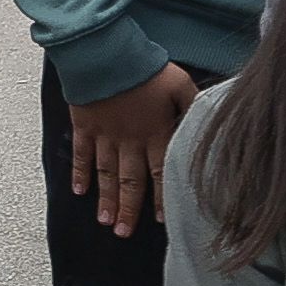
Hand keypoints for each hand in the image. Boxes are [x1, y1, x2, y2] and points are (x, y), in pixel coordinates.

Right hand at [66, 60, 196, 237]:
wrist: (105, 52)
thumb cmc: (144, 65)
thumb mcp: (179, 82)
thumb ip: (193, 106)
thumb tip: (206, 125)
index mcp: (155, 132)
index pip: (160, 172)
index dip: (161, 198)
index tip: (160, 219)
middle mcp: (130, 140)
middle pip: (131, 181)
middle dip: (129, 209)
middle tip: (124, 232)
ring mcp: (105, 135)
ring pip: (106, 174)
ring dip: (106, 199)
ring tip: (106, 221)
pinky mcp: (85, 125)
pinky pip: (82, 154)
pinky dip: (80, 174)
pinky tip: (79, 191)